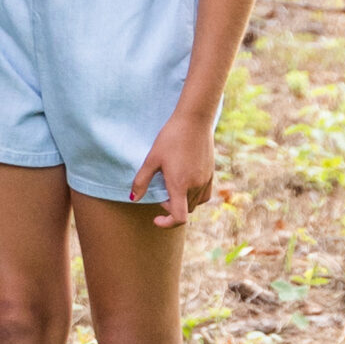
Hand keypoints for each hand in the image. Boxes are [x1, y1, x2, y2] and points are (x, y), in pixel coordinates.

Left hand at [130, 108, 215, 226]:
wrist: (194, 120)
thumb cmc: (171, 137)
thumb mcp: (152, 158)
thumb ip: (142, 180)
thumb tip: (133, 198)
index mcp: (180, 185)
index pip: (179, 218)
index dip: (167, 223)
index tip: (156, 218)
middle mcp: (195, 186)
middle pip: (185, 210)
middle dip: (171, 207)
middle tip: (160, 190)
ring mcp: (205, 180)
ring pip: (195, 204)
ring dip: (182, 202)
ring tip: (172, 185)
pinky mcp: (211, 173)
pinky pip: (204, 195)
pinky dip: (195, 197)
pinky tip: (186, 185)